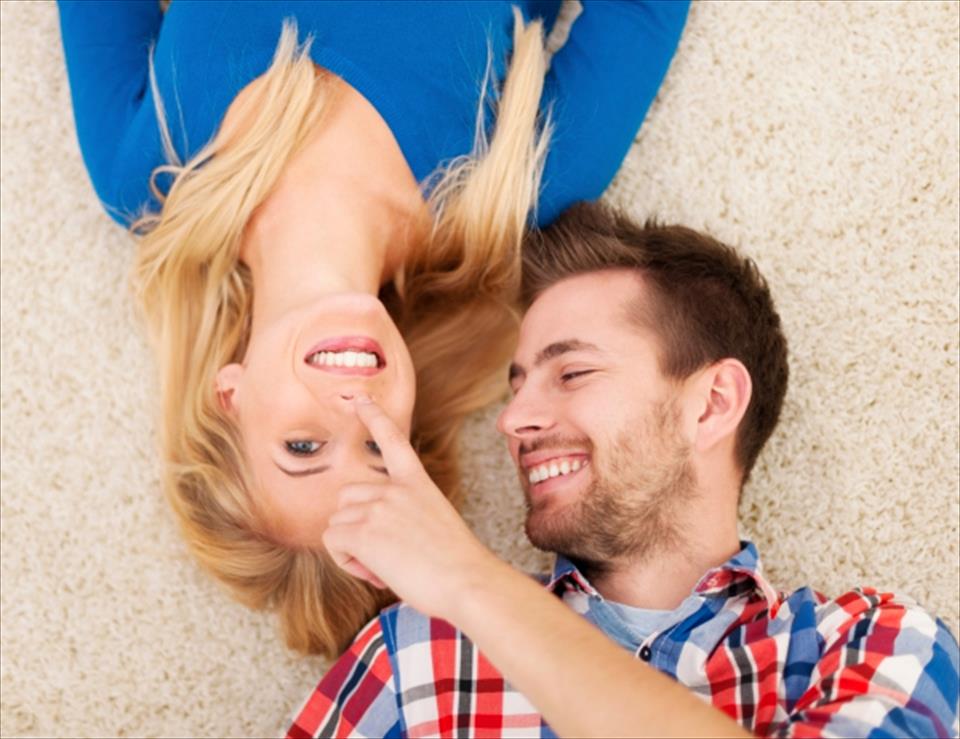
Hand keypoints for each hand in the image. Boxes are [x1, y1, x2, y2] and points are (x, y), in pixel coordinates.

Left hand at [322, 397, 497, 621]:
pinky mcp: (363, 532)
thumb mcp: (434, 521)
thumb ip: (405, 513)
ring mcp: (378, 507)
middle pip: (347, 496)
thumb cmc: (456, 564)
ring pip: (337, 522)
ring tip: (385, 565)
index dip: (374, 417)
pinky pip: (333, 541)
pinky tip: (374, 571)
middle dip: (355, 525)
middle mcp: (394, 488)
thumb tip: (374, 533)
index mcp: (417, 482)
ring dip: (351, 546)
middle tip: (385, 554)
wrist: (467, 581)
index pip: (393, 439)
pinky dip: (346, 561)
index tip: (360, 399)